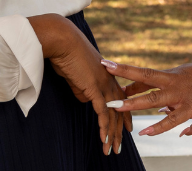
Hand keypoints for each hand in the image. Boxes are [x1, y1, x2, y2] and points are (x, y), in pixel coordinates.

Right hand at [29, 14, 130, 154]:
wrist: (63, 41)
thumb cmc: (67, 55)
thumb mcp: (78, 75)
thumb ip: (84, 88)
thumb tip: (86, 98)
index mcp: (108, 76)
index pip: (121, 99)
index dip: (124, 115)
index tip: (127, 129)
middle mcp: (110, 81)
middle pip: (120, 111)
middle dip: (119, 132)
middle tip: (119, 148)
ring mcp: (104, 84)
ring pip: (113, 115)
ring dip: (111, 135)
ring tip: (112, 151)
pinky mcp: (94, 87)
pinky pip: (101, 112)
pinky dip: (103, 128)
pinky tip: (104, 140)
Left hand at [102, 60, 191, 136]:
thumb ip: (179, 101)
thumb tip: (167, 115)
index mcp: (176, 74)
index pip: (147, 76)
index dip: (129, 77)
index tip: (111, 73)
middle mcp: (177, 83)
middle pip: (146, 81)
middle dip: (125, 83)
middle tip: (106, 80)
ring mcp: (185, 96)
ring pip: (155, 100)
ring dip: (135, 105)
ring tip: (118, 109)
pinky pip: (175, 120)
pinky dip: (162, 127)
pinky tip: (147, 132)